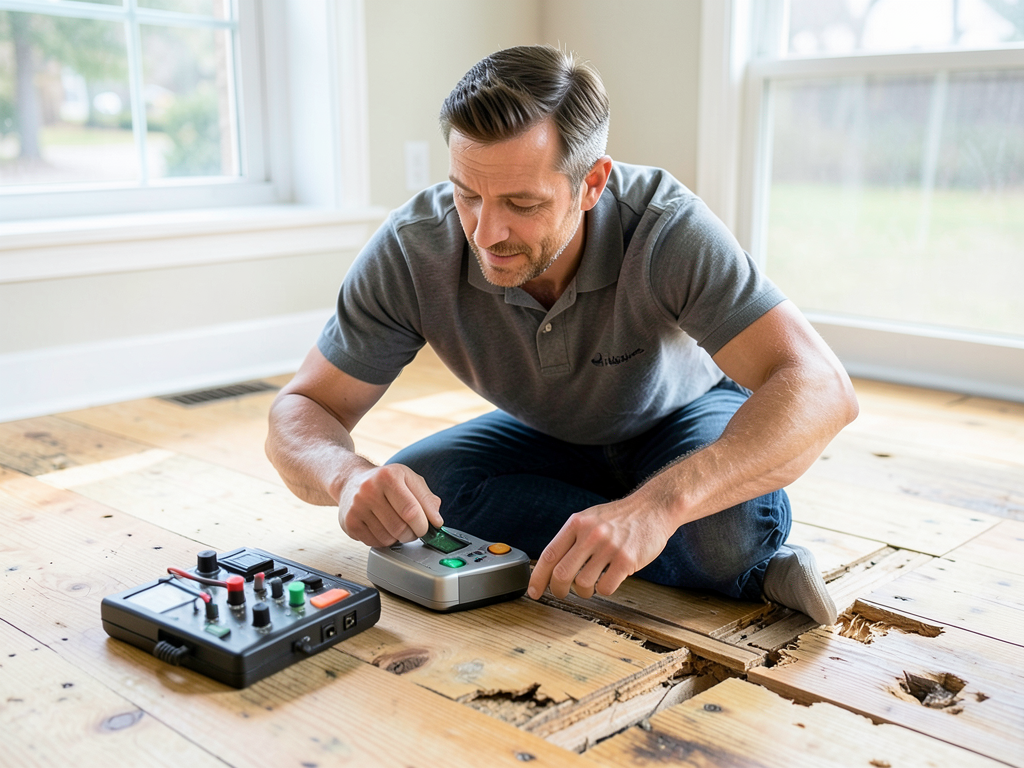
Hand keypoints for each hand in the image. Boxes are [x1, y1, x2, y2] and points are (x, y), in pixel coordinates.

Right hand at [337, 463, 442, 547]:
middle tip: (414, 530)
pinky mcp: (349, 523)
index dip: (424, 524)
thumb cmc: (384, 481)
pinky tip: (384, 528)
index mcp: (388, 476)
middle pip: (400, 528)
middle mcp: (369, 490)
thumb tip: (436, 521)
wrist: (351, 480)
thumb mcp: (409, 479)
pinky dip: (384, 541)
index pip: (411, 511)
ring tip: (398, 526)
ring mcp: (357, 507)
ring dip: (398, 538)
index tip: (428, 527)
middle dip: (413, 534)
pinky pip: (374, 543)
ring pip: (387, 538)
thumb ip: (426, 498)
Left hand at [527, 493, 674, 599]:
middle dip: (558, 590)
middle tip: (561, 594)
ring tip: (590, 585)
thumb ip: (571, 538)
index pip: (549, 555)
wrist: (653, 508)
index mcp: (577, 523)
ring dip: (584, 591)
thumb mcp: (590, 518)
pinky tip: (608, 579)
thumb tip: (550, 566)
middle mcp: (590, 534)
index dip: (537, 577)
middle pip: (562, 573)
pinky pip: (606, 587)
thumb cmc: (620, 517)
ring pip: (583, 583)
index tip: (533, 591)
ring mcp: (609, 547)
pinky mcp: (626, 560)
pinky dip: (604, 589)